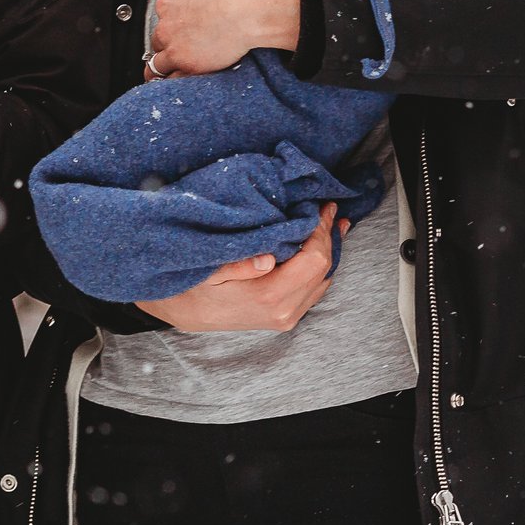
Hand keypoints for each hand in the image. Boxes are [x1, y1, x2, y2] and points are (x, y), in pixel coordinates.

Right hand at [136, 205, 349, 331]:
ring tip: (335, 223)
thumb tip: (267, 259)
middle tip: (328, 209)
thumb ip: (238, 265)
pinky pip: (315, 289)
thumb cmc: (198, 285)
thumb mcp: (210, 270)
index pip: (313, 260)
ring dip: (328, 249)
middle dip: (328, 236)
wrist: (189, 313)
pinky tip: (323, 246)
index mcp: (269, 296)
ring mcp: (287, 317)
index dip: (321, 232)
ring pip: (323, 279)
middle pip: (323, 269)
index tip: (320, 208)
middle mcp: (284, 311)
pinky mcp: (286, 316)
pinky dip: (322, 266)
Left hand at [145, 0, 301, 77]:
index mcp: (170, 2)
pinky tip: (176, 84)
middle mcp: (167, 25)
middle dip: (167, 45)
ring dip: (162, 68)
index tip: (181, 28)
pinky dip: (173, 82)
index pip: (162, 17)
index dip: (172, 23)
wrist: (250, 5)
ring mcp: (175, 46)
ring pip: (158, 63)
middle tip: (180, 50)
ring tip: (168, 74)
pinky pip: (171, 78)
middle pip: (158, 40)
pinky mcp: (186, 64)